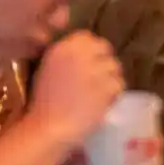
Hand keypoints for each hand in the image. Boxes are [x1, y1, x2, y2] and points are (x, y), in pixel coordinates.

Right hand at [27, 32, 124, 148]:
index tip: (89, 62)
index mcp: (63, 47)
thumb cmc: (43, 103)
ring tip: (99, 94)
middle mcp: (81, 53)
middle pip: (105, 49)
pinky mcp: (108, 86)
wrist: (49, 127)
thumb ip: (67, 57)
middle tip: (99, 79)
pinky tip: (103, 103)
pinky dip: (114, 94)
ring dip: (110, 79)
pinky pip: (119, 84)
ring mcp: (96, 69)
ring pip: (115, 67)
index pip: (87, 37)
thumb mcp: (48, 69)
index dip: (91, 50)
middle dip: (103, 62)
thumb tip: (86, 54)